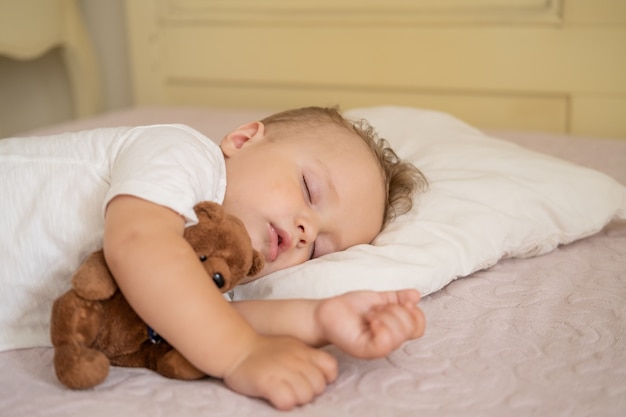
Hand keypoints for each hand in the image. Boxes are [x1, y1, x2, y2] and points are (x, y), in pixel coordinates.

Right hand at [222, 335, 336, 409]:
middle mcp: (296, 359)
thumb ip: (308, 358)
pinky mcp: (267, 382)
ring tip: (284, 393)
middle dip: (308, 392)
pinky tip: (276, 397)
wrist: (236, 348)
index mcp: (304, 351)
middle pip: (318, 386)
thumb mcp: (292, 346)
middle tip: (293, 389)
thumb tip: (324, 375)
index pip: (330, 368)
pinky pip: (287, 401)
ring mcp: (282, 370)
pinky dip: (283, 402)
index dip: (324, 378)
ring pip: (305, 395)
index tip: (310, 380)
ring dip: (296, 399)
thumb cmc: (264, 352)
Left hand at [315, 289, 424, 358]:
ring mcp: (378, 348)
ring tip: (370, 314)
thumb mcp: (378, 298)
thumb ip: (397, 297)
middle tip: (377, 309)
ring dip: (386, 316)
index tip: (404, 302)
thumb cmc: (351, 308)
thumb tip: (416, 294)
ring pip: (399, 334)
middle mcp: (388, 341)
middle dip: (396, 310)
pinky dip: (381, 326)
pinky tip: (369, 320)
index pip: (418, 328)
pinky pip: (385, 343)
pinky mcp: (366, 350)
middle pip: (411, 328)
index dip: (416, 313)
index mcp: (393, 330)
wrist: (327, 311)